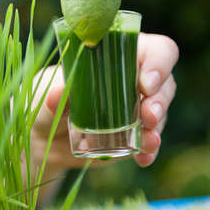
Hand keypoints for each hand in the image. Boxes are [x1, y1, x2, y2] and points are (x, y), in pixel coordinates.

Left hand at [26, 33, 177, 205]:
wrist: (45, 137)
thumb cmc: (48, 100)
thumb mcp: (48, 96)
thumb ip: (54, 96)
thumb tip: (56, 94)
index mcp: (120, 54)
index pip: (157, 50)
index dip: (159, 63)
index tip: (145, 83)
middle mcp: (135, 78)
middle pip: (165, 83)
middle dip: (160, 100)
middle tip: (148, 117)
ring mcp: (138, 107)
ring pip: (161, 112)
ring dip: (158, 127)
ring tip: (149, 142)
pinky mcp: (135, 133)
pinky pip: (151, 140)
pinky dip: (149, 150)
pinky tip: (144, 159)